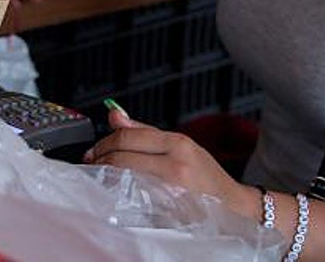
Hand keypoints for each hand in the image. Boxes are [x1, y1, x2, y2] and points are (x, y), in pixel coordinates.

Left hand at [84, 106, 254, 218]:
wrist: (233, 205)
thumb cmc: (205, 176)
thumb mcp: (180, 145)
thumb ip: (144, 131)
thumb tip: (115, 115)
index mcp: (178, 143)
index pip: (128, 137)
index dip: (104, 143)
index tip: (94, 151)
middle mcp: (176, 163)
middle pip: (123, 156)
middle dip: (100, 159)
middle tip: (91, 164)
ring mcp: (174, 188)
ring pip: (126, 176)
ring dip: (107, 176)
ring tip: (100, 177)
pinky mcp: (171, 209)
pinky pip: (136, 198)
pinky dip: (120, 194)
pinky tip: (116, 193)